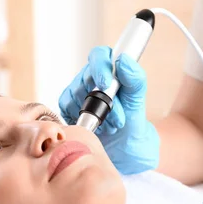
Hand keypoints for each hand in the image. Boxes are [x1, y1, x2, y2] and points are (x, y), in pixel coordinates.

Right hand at [58, 46, 159, 173]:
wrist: (123, 148)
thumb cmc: (132, 123)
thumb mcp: (137, 101)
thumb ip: (134, 79)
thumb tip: (123, 61)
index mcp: (110, 69)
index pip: (99, 56)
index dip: (100, 67)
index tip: (106, 84)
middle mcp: (91, 77)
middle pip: (85, 78)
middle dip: (103, 102)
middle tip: (117, 120)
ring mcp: (77, 91)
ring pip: (75, 94)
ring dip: (94, 115)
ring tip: (109, 127)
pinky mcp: (67, 106)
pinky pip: (65, 107)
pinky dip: (79, 119)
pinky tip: (93, 128)